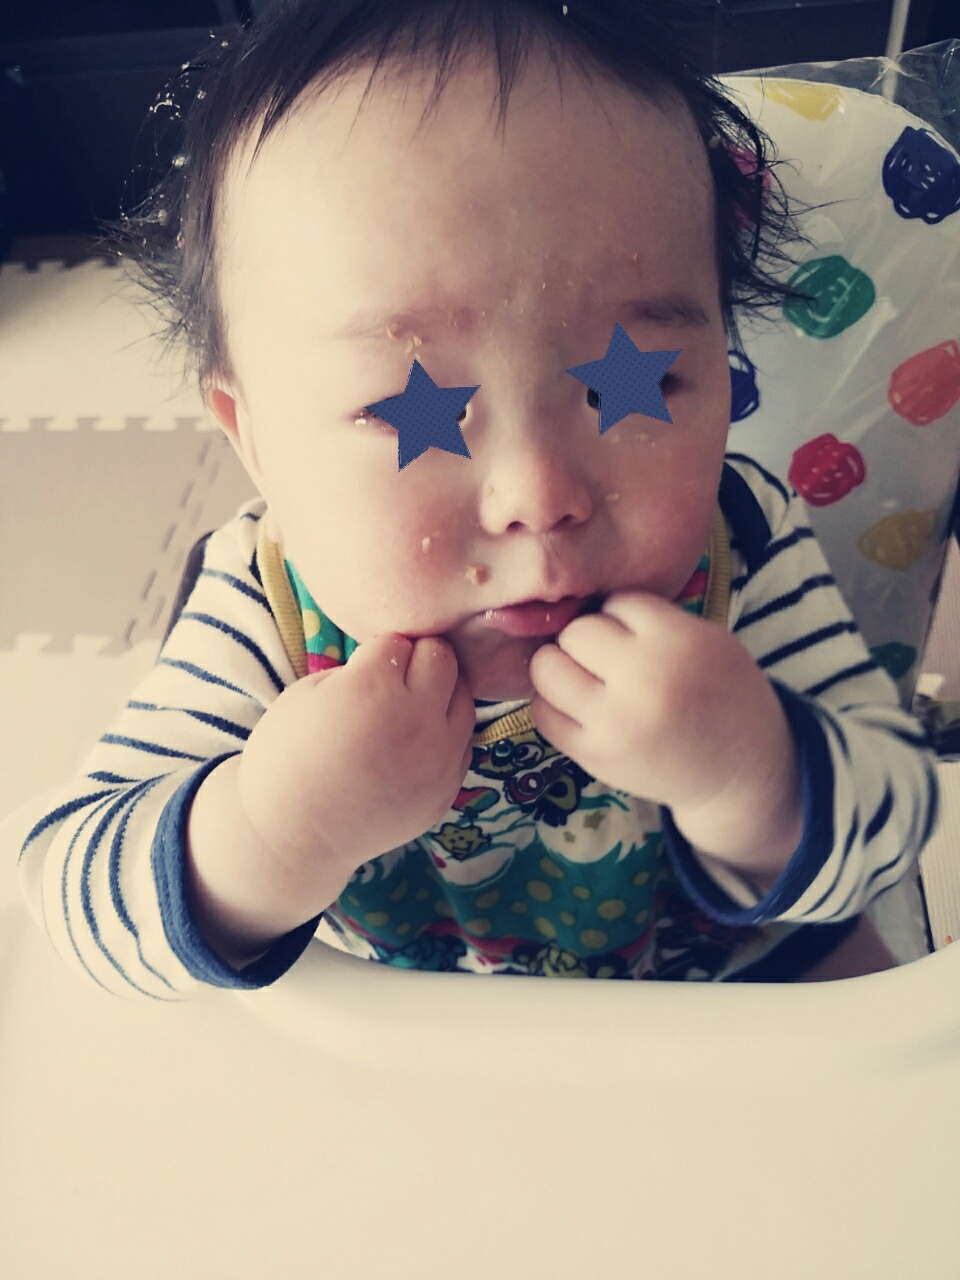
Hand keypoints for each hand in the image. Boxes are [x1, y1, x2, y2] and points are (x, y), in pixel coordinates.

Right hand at [236, 633, 475, 886]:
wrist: (293, 834)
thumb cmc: (287, 757)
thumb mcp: (307, 694)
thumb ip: (358, 669)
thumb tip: (393, 662)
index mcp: (373, 688)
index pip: (398, 641)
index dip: (377, 652)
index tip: (361, 671)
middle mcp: (416, 719)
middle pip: (442, 657)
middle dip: (417, 660)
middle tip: (392, 680)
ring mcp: (438, 757)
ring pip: (464, 696)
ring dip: (439, 693)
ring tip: (408, 709)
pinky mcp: (448, 788)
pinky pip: (464, 741)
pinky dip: (445, 733)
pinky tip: (415, 741)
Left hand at [527, 590, 801, 877]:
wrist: (739, 769)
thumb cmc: (721, 694)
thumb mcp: (705, 639)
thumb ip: (653, 620)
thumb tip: (585, 605)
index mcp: (676, 643)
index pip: (617, 603)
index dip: (623, 616)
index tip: (638, 635)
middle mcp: (641, 681)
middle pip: (576, 632)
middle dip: (588, 639)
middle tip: (609, 658)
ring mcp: (612, 722)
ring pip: (547, 668)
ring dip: (561, 666)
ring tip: (585, 677)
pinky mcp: (593, 755)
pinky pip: (543, 713)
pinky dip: (553, 703)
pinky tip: (578, 705)